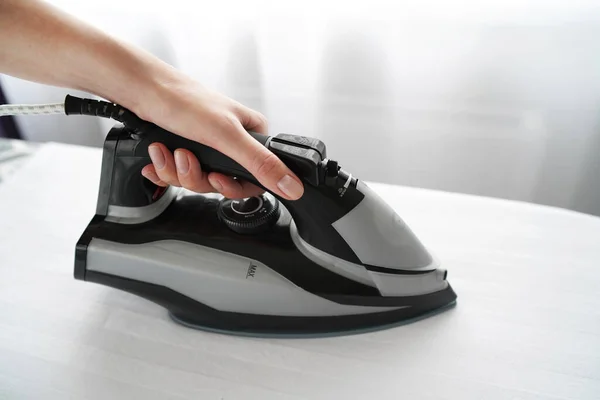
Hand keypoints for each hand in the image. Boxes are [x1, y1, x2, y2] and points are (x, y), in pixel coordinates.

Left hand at [136, 78, 303, 199]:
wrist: (140, 90)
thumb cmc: (182, 100)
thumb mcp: (227, 135)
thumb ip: (260, 163)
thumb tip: (292, 185)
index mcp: (250, 134)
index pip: (255, 179)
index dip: (232, 186)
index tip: (217, 178)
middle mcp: (230, 142)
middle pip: (221, 184)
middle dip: (197, 176)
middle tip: (186, 158)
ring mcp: (206, 148)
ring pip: (197, 181)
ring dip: (177, 170)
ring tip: (169, 149)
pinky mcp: (184, 151)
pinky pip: (178, 176)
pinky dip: (164, 168)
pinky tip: (159, 153)